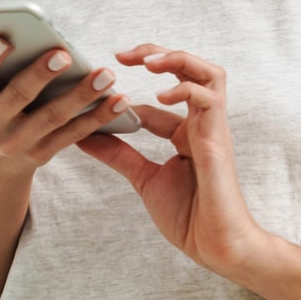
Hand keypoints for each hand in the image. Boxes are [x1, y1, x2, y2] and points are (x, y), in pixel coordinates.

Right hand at [0, 35, 131, 170]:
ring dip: (81, 95)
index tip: (4, 39)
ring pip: (51, 117)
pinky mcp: (40, 155)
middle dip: (40, 75)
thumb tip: (3, 23)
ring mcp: (14, 144)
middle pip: (16, 97)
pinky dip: (98, 117)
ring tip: (105, 74)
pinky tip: (118, 100)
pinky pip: (73, 134)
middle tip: (63, 54)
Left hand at [76, 44, 269, 275]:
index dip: (126, 96)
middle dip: (157, 54)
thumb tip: (83, 137)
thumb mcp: (144, 179)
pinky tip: (160, 95)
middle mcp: (200, 124)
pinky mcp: (217, 137)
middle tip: (122, 54)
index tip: (95, 95)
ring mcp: (212, 128)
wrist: (216, 245)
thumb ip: (118, 155)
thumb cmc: (189, 216)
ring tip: (146, 61)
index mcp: (185, 134)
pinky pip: (209, 98)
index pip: (156, 101)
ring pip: (207, 72)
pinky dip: (185, 88)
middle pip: (188, 69)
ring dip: (177, 59)